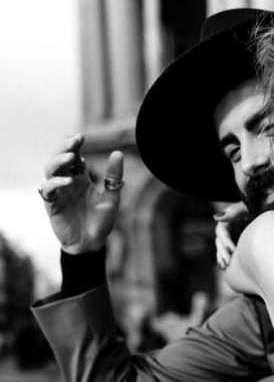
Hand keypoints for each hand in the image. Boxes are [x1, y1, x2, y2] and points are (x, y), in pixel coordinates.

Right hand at [39, 135, 123, 253]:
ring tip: (71, 156)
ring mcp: (58, 193)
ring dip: (58, 160)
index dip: (75, 145)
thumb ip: (114, 176)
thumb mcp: (111, 197)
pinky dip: (55, 183)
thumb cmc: (101, 222)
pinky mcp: (52, 204)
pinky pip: (47, 189)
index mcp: (81, 179)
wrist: (92, 244)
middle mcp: (68, 182)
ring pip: (50, 169)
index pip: (74, 156)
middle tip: (75, 140)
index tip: (81, 137)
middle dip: (65, 147)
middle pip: (59, 158)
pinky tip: (68, 181)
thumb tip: (118, 152)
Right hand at [214, 203, 251, 269]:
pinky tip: (225, 268)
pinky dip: (224, 260)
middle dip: (223, 253)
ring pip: (221, 249)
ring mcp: (229, 238)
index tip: (232, 249)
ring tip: (225, 267)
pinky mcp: (232, 245)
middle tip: (229, 262)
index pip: (222, 232)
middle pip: (220, 243)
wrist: (262, 211)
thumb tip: (216, 217)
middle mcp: (225, 231)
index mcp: (226, 221)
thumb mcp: (245, 207)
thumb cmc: (254, 207)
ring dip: (222, 258)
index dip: (226, 241)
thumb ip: (232, 212)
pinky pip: (225, 253)